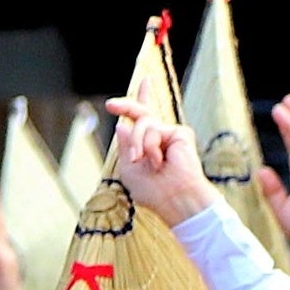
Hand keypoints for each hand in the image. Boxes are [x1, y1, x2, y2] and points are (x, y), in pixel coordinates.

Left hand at [105, 101, 207, 227]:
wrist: (174, 200)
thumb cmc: (153, 192)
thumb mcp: (129, 170)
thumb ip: (125, 148)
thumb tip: (121, 125)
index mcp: (147, 147)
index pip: (141, 124)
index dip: (136, 106)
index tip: (134, 89)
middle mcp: (159, 138)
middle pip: (141, 114)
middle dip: (126, 106)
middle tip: (109, 105)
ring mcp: (170, 135)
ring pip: (142, 122)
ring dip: (135, 142)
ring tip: (139, 160)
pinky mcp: (179, 133)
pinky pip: (153, 129)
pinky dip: (149, 146)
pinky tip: (158, 162)